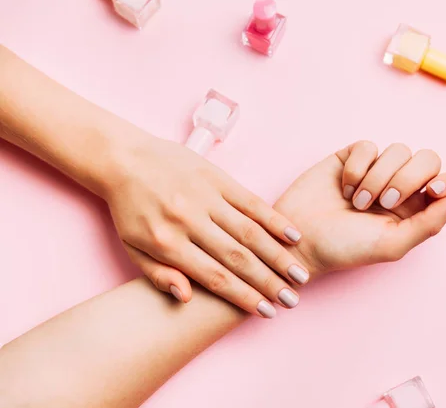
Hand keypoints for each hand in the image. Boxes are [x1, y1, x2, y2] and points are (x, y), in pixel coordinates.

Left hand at [104, 136, 308, 316]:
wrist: (123, 158)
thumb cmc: (129, 208)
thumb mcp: (132, 247)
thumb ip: (158, 275)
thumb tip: (186, 298)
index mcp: (167, 243)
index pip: (214, 277)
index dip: (244, 297)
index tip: (268, 311)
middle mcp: (189, 221)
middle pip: (237, 258)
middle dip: (268, 282)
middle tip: (292, 300)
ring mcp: (206, 197)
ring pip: (249, 232)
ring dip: (278, 255)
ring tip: (299, 274)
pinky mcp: (217, 177)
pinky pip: (251, 201)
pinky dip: (274, 219)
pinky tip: (294, 235)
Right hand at [274, 141, 445, 276]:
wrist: (299, 238)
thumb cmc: (344, 248)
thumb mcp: (391, 244)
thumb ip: (429, 224)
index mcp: (417, 210)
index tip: (430, 192)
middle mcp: (401, 186)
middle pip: (428, 159)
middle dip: (407, 178)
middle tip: (384, 202)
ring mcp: (377, 169)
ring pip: (397, 150)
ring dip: (376, 177)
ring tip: (357, 202)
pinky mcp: (352, 157)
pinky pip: (368, 146)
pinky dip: (357, 167)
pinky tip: (344, 187)